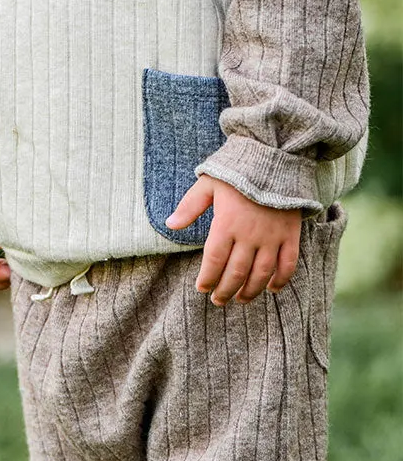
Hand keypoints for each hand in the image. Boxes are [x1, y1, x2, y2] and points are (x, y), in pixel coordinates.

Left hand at [167, 174, 300, 305]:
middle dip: (226, 290)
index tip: (201, 288)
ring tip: (240, 300)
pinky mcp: (290, 235)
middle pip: (236, 272)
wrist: (273, 159)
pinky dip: (280, 280)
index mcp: (226, 223)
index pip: (214, 259)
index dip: (207, 277)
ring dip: (250, 291)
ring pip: (261, 273)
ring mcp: (272, 237)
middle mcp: (249, 235)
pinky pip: (287, 264)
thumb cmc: (236, 171)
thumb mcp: (207, 184)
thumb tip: (170, 225)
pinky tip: (271, 289)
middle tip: (218, 301)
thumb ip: (189, 206)